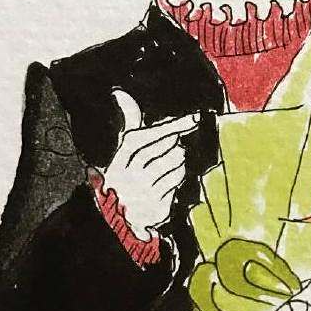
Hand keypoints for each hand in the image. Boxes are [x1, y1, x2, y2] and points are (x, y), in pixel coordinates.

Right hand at [100, 91, 197, 235]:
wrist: (120, 216)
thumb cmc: (126, 174)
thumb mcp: (123, 150)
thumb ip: (129, 123)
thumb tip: (121, 93)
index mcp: (119, 159)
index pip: (146, 136)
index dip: (170, 126)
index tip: (192, 118)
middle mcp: (128, 176)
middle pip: (163, 149)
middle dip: (175, 143)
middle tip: (177, 143)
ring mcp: (142, 192)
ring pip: (173, 164)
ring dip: (179, 159)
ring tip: (174, 159)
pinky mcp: (155, 206)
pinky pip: (176, 181)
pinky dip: (179, 175)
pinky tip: (175, 174)